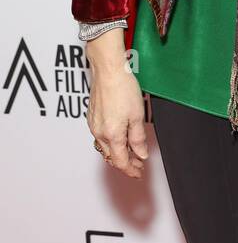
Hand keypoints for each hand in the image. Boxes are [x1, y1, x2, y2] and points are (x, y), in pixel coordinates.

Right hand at [85, 30, 148, 178]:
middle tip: (138, 164)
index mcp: (112, 135)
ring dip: (117, 153)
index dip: (131, 170)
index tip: (139, 172)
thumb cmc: (124, 89)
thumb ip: (138, 138)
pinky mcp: (92, 118)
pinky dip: (110, 142)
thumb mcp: (137, 116)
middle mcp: (99, 133)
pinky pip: (100, 137)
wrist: (108, 71)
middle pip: (111, 156)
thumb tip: (141, 154)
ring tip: (131, 152)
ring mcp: (93, 125)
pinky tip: (119, 138)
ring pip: (104, 147)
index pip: (121, 161)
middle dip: (125, 163)